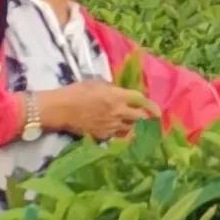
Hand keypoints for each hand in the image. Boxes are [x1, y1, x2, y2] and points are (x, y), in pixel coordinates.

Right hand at [46, 81, 160, 142]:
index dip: (152, 106)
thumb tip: (120, 92)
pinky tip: (120, 132)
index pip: (141, 101)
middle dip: (147, 119)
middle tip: (151, 120)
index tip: (158, 111)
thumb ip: (112, 88)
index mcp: (117, 96)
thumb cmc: (76, 91)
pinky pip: (118, 136)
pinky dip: (121, 134)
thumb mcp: (96, 83)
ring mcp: (111, 126)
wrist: (61, 109)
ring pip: (131, 129)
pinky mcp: (103, 136)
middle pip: (140, 118)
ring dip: (135, 127)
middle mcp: (118, 112)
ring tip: (136, 127)